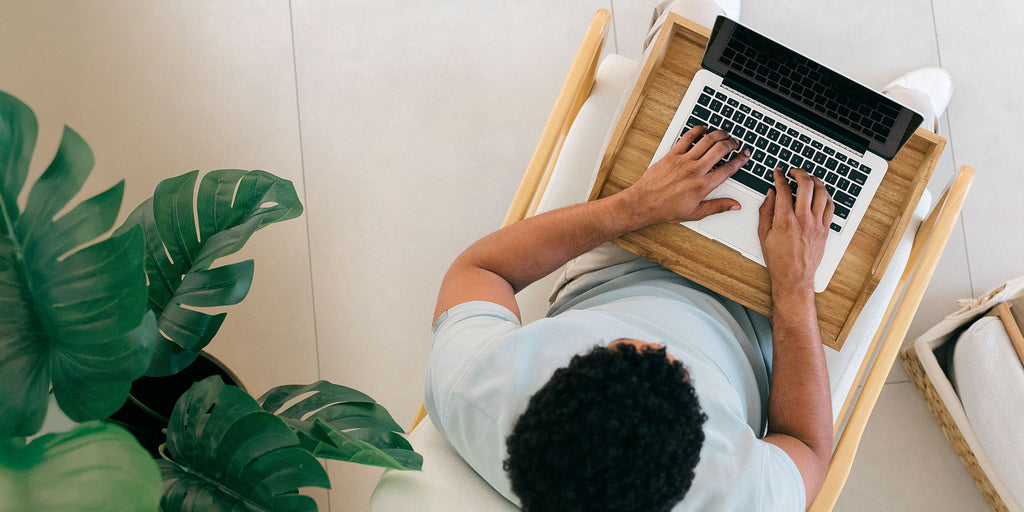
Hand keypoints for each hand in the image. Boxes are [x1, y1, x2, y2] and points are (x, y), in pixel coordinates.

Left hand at [624, 126, 749, 224]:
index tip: (745, 155)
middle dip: (731, 143)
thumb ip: (717, 207)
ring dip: (718, 134)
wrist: (644, 202)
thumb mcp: (695, 212)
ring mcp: (683, 161)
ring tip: (724, 133)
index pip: (728, 169)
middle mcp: (695, 171)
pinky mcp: (672, 155)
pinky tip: (703, 129)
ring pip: (706, 141)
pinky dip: (697, 130)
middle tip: (735, 142)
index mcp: (703, 185)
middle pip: (720, 150)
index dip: (740, 160)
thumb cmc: (666, 209)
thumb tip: (734, 205)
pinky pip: (687, 138)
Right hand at [757, 168, 833, 296]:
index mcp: (785, 220)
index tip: (778, 173)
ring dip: (815, 181)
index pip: (784, 189)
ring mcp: (816, 224)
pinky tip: (821, 193)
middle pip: (806, 185)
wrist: (794, 277)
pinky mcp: (825, 230)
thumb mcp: (763, 234)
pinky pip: (830, 207)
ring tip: (809, 179)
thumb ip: (766, 211)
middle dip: (800, 173)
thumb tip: (770, 195)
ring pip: (822, 193)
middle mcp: (803, 219)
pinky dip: (826, 196)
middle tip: (794, 171)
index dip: (780, 177)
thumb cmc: (778, 260)